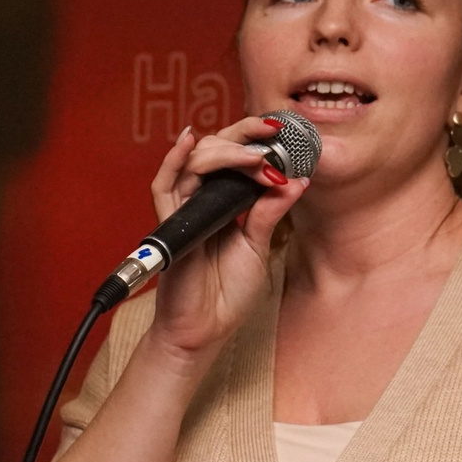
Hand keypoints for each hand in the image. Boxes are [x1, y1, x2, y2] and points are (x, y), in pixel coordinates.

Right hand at [145, 116, 309, 359]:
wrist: (204, 331)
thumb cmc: (226, 293)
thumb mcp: (257, 247)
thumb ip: (269, 212)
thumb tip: (297, 178)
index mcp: (225, 202)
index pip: (237, 158)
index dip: (258, 141)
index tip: (286, 133)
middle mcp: (203, 200)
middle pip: (216, 150)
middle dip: (245, 135)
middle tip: (273, 129)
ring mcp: (185, 211)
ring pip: (196, 162)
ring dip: (228, 152)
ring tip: (257, 155)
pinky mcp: (171, 227)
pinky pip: (164, 187)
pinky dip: (173, 161)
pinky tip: (188, 140)